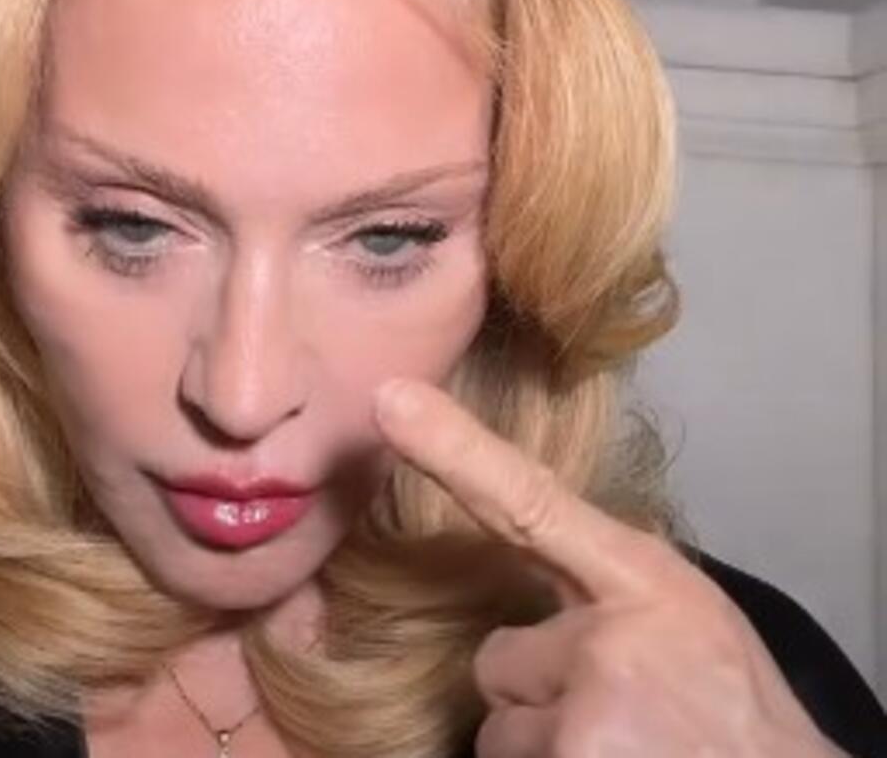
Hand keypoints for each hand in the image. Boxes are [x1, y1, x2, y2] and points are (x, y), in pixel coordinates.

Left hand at [373, 379, 846, 757]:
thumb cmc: (735, 708)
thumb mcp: (687, 617)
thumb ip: (606, 588)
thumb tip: (526, 576)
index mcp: (647, 584)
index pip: (530, 504)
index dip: (455, 452)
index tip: (391, 403)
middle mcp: (607, 646)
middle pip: (495, 660)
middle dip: (540, 688)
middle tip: (615, 710)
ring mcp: (585, 719)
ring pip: (500, 725)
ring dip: (549, 737)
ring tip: (623, 744)